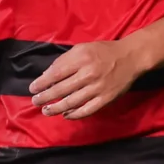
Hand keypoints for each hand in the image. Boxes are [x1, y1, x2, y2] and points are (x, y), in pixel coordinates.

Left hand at [28, 40, 144, 121]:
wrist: (131, 58)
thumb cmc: (104, 51)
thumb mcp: (82, 48)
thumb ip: (65, 60)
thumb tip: (47, 74)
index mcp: (81, 59)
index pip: (56, 73)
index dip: (42, 83)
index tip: (33, 88)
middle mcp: (88, 74)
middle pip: (61, 89)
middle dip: (45, 97)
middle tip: (35, 101)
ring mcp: (97, 88)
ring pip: (71, 102)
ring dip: (56, 108)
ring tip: (46, 110)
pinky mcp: (106, 99)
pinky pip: (87, 110)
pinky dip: (74, 115)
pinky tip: (65, 115)